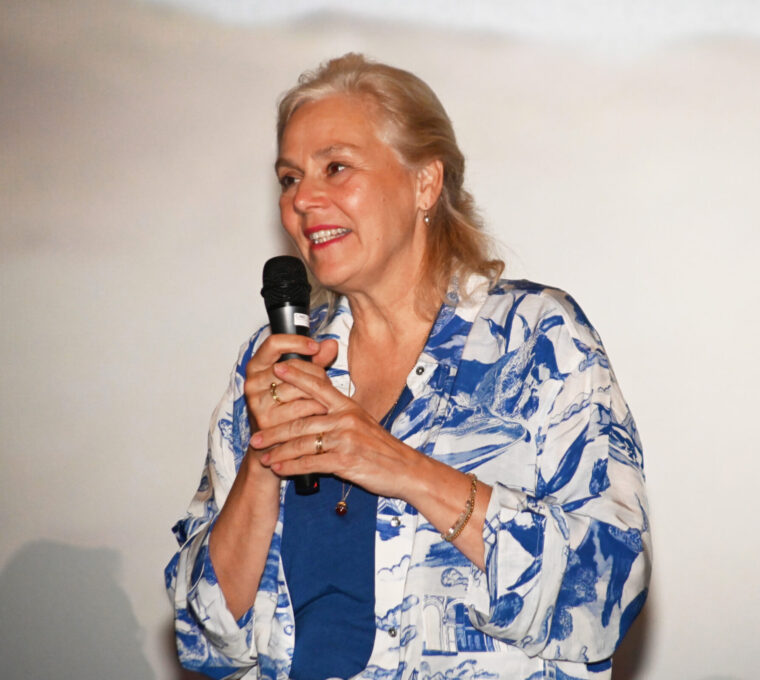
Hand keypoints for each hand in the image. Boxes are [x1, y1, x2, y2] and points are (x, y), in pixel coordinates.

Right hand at [243, 334, 337, 431]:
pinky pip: (302, 407)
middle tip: (326, 382)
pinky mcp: (267, 420)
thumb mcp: (298, 380)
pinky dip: (317, 408)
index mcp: (256, 367)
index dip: (296, 342)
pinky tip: (322, 411)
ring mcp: (257, 402)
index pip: (273, 343)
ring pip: (299, 387)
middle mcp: (252, 382)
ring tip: (325, 398)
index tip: (315, 346)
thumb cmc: (286, 408)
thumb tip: (331, 344)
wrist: (273, 445)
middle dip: (316, 373)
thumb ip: (314, 361)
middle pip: (293, 366)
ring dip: (319, 392)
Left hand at [250, 359, 421, 500]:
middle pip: (300, 420)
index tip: (276, 370)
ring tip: (263, 457)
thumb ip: (339, 414)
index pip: (317, 385)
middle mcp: (345, 418)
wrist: (404, 469)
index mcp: (348, 405)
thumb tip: (316, 409)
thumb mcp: (362, 423)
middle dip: (274, 431)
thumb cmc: (382, 448)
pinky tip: (280, 470)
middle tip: (256, 436)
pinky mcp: (345, 460)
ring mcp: (345, 439)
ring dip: (278, 452)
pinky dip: (291, 467)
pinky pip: (310, 462)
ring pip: (302, 443)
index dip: (295, 376)